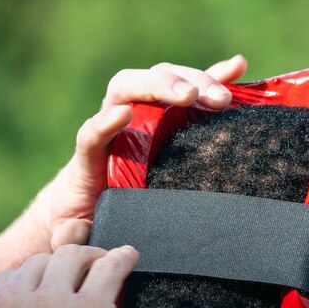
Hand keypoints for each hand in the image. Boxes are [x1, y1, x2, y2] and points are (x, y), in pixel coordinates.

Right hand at [0, 244, 136, 307]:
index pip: (7, 280)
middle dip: (60, 267)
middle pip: (38, 263)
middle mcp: (10, 303)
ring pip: (71, 256)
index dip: (32, 281)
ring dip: (89, 257)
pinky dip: (121, 257)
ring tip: (105, 263)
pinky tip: (129, 258)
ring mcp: (51, 301)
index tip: (49, 287)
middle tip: (81, 276)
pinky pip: (109, 267)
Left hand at [36, 56, 249, 248]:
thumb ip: (70, 234)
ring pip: (163, 82)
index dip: (103, 123)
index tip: (122, 116)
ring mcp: (144, 113)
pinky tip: (238, 67)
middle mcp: (116, 122)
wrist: (93, 201)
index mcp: (91, 155)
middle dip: (162, 86)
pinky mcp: (170, 115)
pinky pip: (193, 90)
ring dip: (195, 82)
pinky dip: (215, 76)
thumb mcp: (74, 229)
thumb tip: (70, 240)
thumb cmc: (86, 216)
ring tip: (223, 99)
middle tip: (191, 96)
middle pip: (131, 88)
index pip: (91, 132)